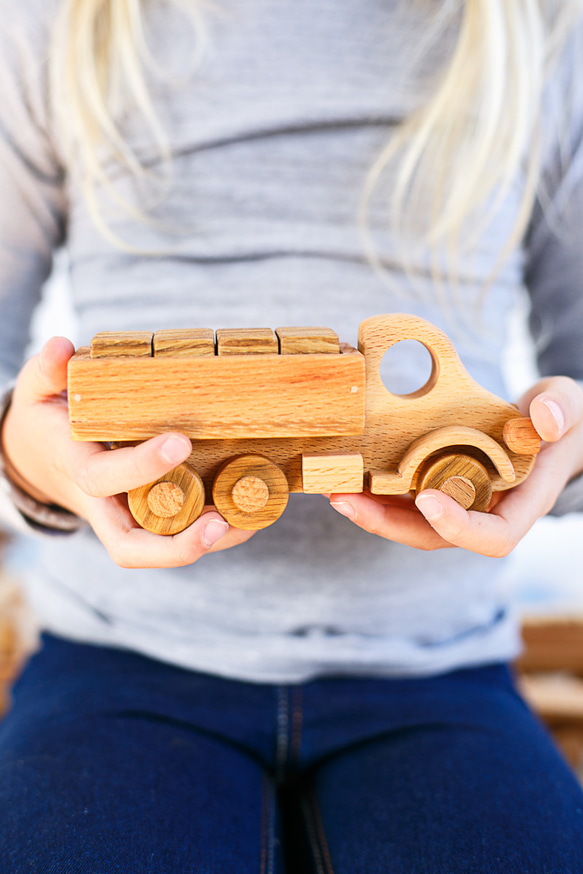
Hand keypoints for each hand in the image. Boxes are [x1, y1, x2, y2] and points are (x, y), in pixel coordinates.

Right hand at [2, 337, 255, 567]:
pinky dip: (214, 531)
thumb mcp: (37, 391)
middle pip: (130, 545)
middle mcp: (102, 504)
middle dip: (175, 544)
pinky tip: (250, 515)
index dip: (140, 467)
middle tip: (219, 522)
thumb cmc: (47, 420)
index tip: (180, 441)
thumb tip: (62, 346)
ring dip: (207, 543)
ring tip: (250, 521)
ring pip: (161, 549)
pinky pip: (178, 535)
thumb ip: (48, 369)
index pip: (103, 477)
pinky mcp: (148, 515)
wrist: (41, 458)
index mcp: (77, 468)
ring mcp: (126, 515)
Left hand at [329, 376, 582, 556]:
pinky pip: (406, 498)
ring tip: (334, 491)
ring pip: (413, 521)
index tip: (428, 500)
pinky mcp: (441, 486)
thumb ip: (560, 410)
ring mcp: (460, 502)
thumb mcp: (568, 405)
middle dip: (389, 524)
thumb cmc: (560, 420)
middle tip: (348, 501)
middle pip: (435, 536)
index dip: (459, 526)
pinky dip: (378, 491)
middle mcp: (486, 511)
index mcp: (521, 503)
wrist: (548, 426)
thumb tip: (545, 420)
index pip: (492, 536)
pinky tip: (348, 476)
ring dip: (372, 510)